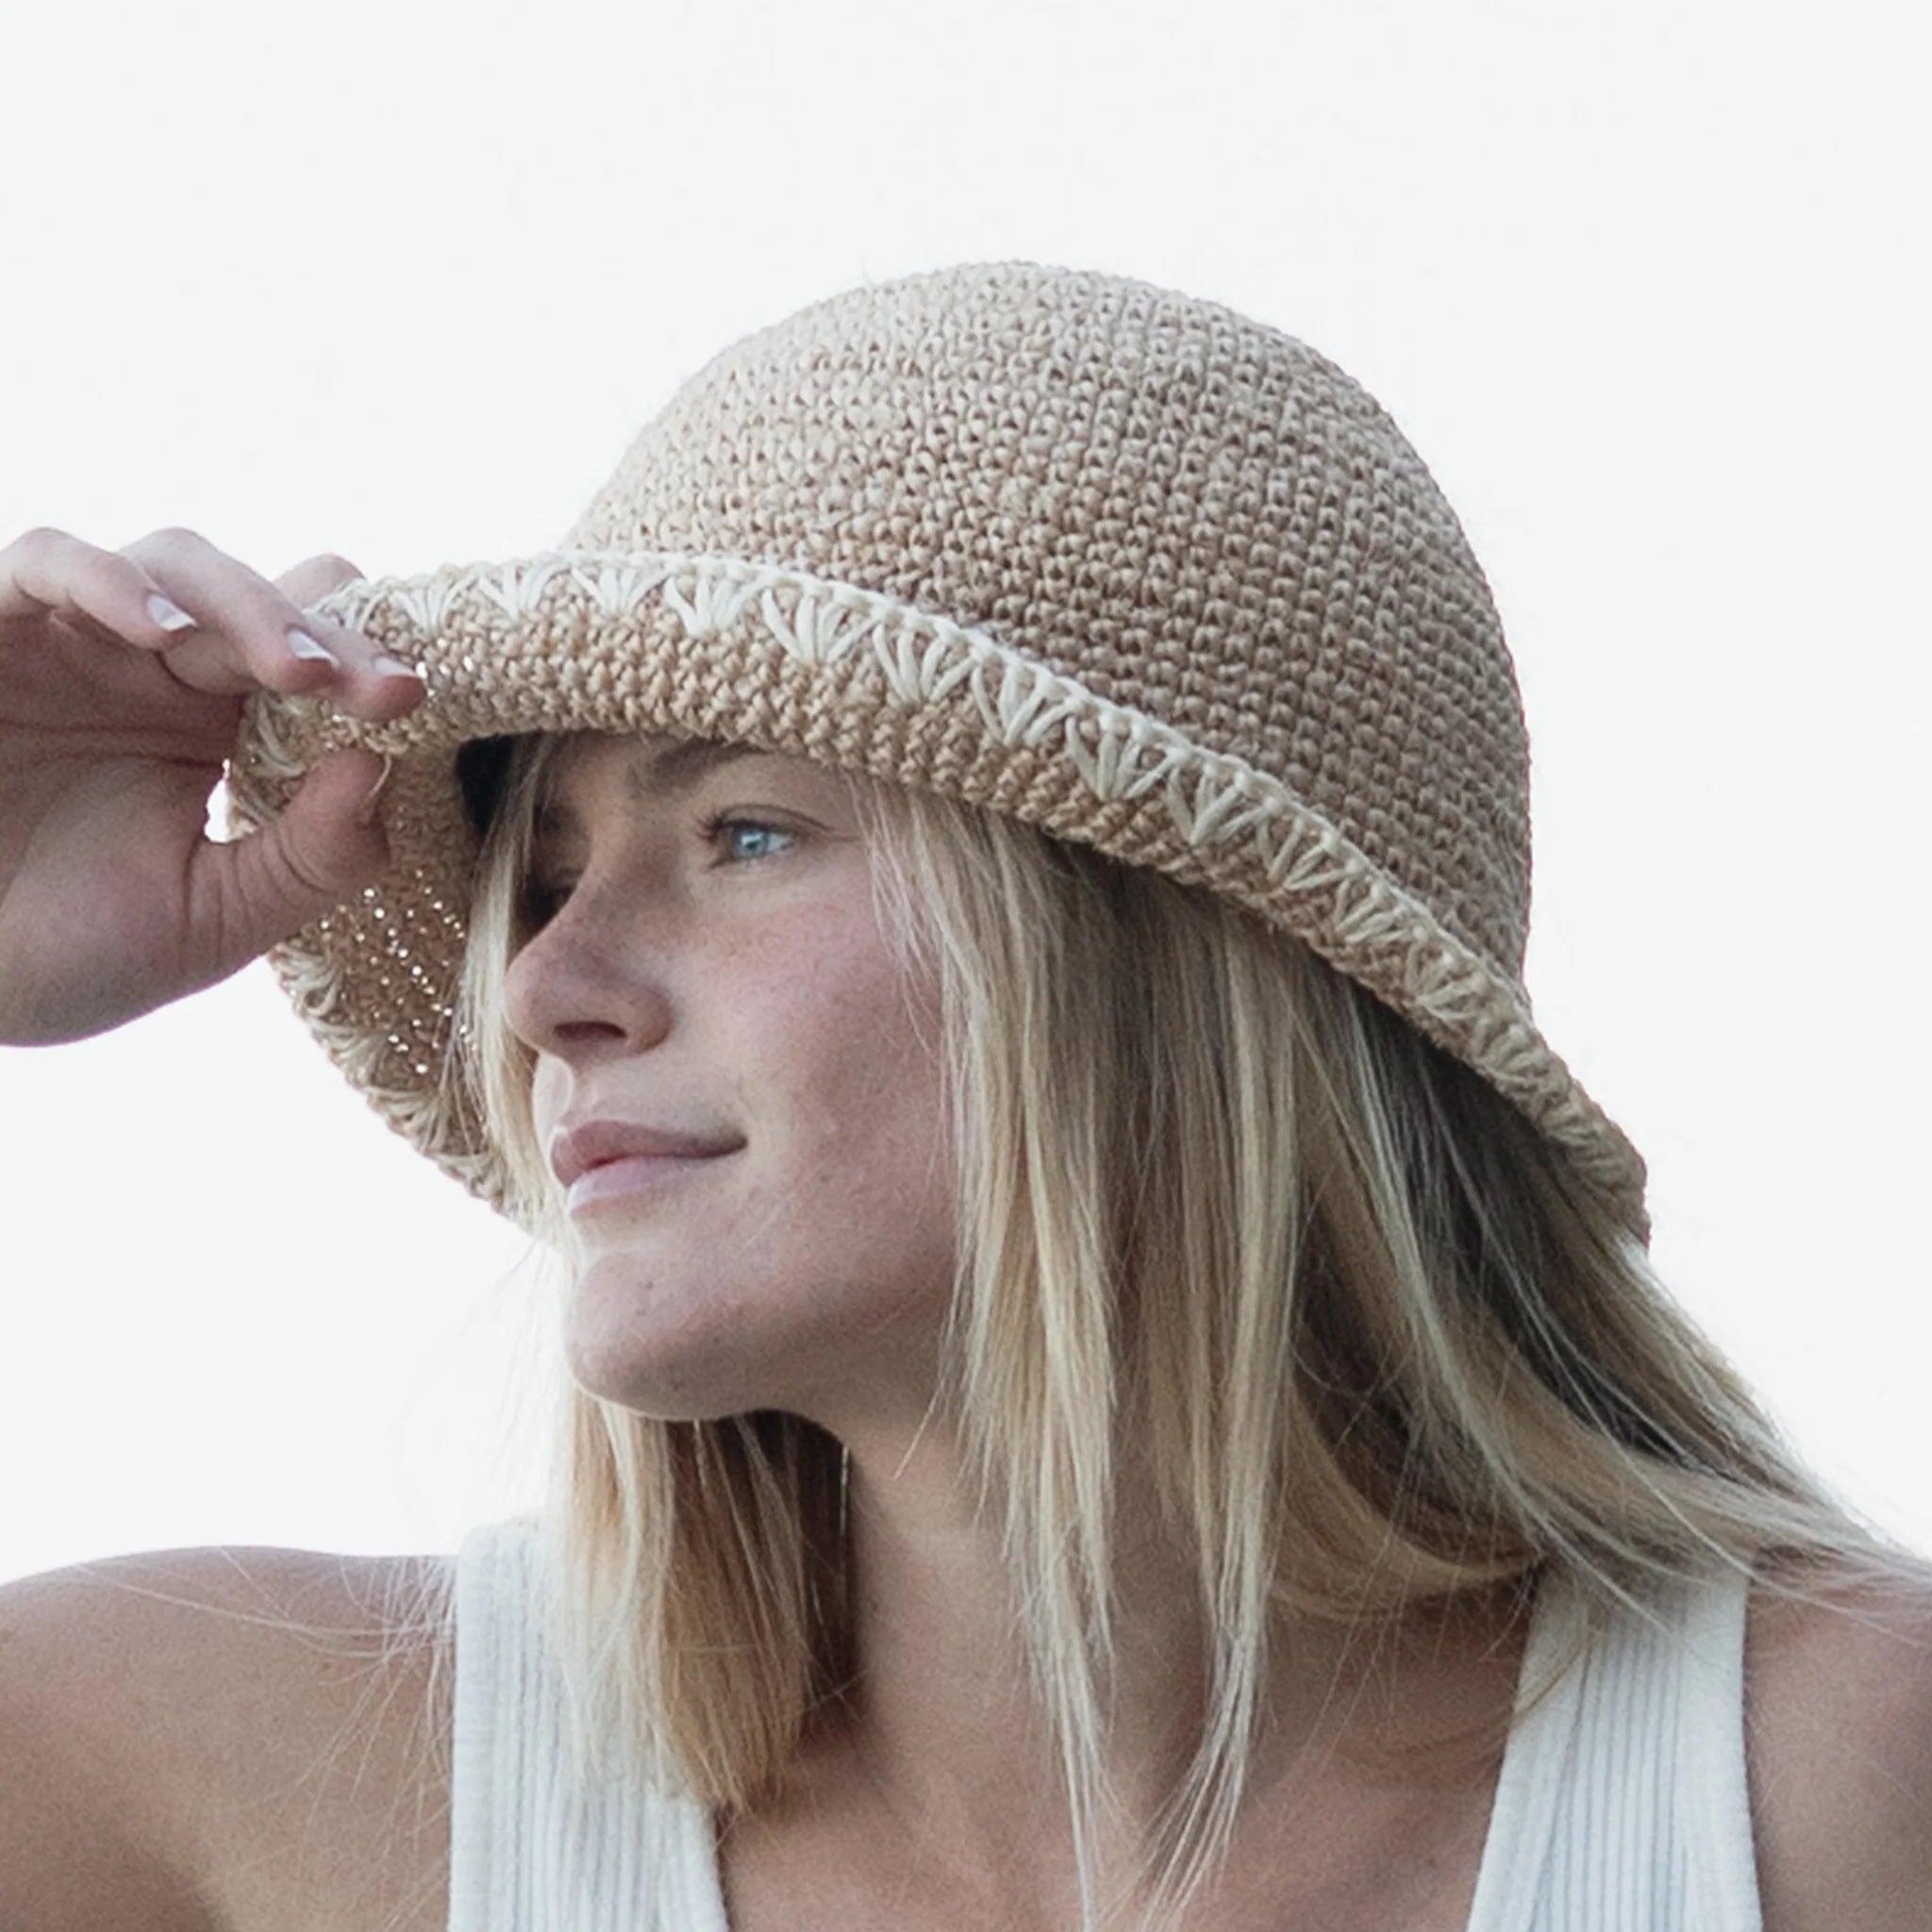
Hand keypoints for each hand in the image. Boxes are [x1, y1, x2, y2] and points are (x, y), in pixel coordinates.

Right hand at [0, 526, 425, 1043]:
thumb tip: (382, 767)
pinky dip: (108, 581)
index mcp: (223, 727)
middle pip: (265, 601)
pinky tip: (160, 631)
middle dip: (330, 635)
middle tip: (381, 686)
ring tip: (295, 669)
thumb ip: (309, 858)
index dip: (368, 666)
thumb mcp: (215, 920)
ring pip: (176, 564)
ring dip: (246, 605)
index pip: (314, 661)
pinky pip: (48, 564)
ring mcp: (77, 642)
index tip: (415, 700)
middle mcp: (158, 671)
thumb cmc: (69, 953)